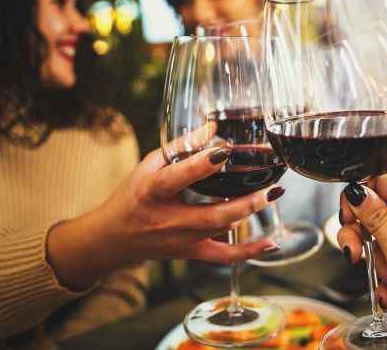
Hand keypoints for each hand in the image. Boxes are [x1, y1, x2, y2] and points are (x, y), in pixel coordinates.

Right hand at [47, 146, 281, 289]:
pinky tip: (271, 244)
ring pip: (222, 229)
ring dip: (250, 213)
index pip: (177, 179)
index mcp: (152, 192)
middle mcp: (167, 220)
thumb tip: (213, 129)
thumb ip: (181, 147)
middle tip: (271, 187)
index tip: (224, 151)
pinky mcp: (190, 253)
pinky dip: (249, 252)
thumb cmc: (131, 196)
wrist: (112, 238)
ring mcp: (180, 241)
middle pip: (211, 215)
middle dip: (246, 202)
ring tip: (273, 193)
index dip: (201, 165)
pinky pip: (223, 257)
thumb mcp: (147, 165)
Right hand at [338, 176, 386, 348]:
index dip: (359, 202)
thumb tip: (359, 192)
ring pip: (385, 241)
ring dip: (378, 262)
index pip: (379, 185)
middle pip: (378, 213)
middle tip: (357, 253)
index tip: (349, 223)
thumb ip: (377, 219)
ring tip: (386, 280)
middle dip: (363, 236)